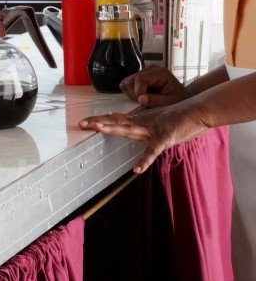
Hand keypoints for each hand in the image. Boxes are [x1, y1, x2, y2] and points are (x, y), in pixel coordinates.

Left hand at [78, 102, 207, 173]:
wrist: (199, 111)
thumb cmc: (179, 116)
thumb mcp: (157, 119)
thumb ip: (142, 121)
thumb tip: (127, 120)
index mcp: (141, 120)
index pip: (117, 119)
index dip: (101, 120)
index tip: (85, 121)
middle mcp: (143, 123)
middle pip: (117, 123)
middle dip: (99, 123)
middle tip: (81, 123)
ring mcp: (153, 130)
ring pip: (129, 130)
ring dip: (114, 129)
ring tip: (99, 129)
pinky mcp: (165, 138)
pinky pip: (153, 151)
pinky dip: (145, 160)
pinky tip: (137, 169)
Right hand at [118, 65, 187, 107]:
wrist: (180, 98)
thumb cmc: (178, 100)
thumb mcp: (170, 102)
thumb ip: (156, 101)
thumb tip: (140, 98)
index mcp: (160, 72)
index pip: (141, 78)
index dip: (138, 91)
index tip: (142, 102)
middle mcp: (150, 69)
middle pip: (131, 80)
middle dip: (134, 94)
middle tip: (144, 102)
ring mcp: (143, 72)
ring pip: (126, 82)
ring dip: (131, 94)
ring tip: (143, 99)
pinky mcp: (139, 77)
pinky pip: (126, 84)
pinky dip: (130, 93)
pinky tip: (140, 96)